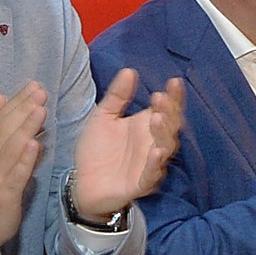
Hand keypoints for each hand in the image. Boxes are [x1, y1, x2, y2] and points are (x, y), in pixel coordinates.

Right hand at [0, 82, 47, 249]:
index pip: (0, 118)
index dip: (16, 101)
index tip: (33, 85)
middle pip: (5, 129)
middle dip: (23, 109)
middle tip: (40, 92)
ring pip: (10, 148)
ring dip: (25, 128)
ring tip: (40, 110)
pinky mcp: (4, 194)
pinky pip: (15, 174)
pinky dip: (25, 159)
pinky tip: (36, 145)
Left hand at [72, 69, 183, 217]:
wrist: (81, 184)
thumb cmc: (97, 150)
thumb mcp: (103, 117)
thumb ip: (117, 96)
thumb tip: (129, 70)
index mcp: (146, 126)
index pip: (167, 108)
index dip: (174, 96)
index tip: (174, 81)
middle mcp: (153, 143)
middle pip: (170, 126)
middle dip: (169, 112)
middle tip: (160, 98)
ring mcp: (149, 164)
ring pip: (165, 148)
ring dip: (163, 133)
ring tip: (157, 118)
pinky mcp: (141, 184)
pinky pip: (152, 174)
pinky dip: (155, 164)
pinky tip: (157, 151)